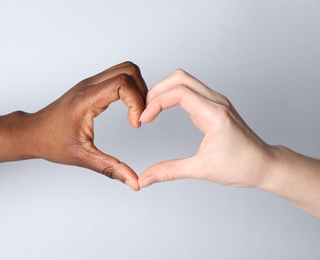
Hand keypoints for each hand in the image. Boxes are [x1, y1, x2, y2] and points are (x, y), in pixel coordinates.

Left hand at [23, 61, 146, 189]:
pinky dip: (130, 90)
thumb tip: (134, 182)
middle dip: (142, 92)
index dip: (137, 101)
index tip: (135, 124)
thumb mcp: (82, 157)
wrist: (33, 132)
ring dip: (138, 89)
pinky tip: (128, 110)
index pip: (122, 83)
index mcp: (86, 99)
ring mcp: (90, 84)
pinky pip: (118, 77)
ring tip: (136, 113)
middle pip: (128, 70)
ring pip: (125, 70)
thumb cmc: (51, 142)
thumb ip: (110, 168)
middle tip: (141, 116)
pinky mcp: (92, 87)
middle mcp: (89, 86)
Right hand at [138, 69, 274, 188]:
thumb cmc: (241, 167)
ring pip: (184, 80)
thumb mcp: (201, 170)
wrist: (263, 165)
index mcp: (215, 115)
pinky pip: (190, 89)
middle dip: (157, 91)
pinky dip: (173, 95)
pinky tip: (164, 109)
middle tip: (144, 110)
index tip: (144, 120)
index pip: (179, 93)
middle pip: (179, 78)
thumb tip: (144, 179)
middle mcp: (216, 102)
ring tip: (150, 109)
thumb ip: (168, 172)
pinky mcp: (214, 104)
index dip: (156, 103)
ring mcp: (216, 101)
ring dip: (164, 90)